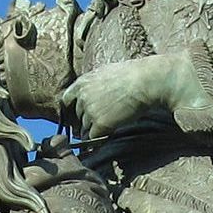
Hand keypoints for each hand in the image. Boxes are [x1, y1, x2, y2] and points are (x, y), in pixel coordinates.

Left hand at [61, 55, 190, 136]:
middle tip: (101, 124)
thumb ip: (94, 84)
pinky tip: (111, 134)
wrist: (146, 81)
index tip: (78, 117)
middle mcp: (82, 97)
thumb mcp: (106, 73)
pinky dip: (100, 140)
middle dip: (86, 122)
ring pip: (85, 129)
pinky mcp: (99, 124)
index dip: (72, 110)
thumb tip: (92, 94)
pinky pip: (93, 139)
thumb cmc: (133, 75)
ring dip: (95, 131)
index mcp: (81, 82)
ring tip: (112, 125)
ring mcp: (89, 111)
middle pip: (77, 117)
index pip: (66, 101)